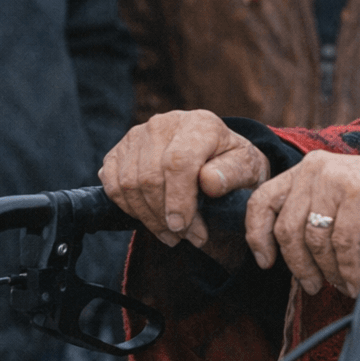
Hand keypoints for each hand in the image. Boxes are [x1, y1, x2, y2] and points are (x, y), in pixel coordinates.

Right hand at [99, 109, 268, 250]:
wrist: (214, 154)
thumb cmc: (232, 164)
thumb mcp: (246, 168)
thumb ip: (232, 174)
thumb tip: (208, 182)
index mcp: (199, 123)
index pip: (178, 161)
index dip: (178, 199)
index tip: (183, 226)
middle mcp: (164, 123)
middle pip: (151, 177)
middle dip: (165, 216)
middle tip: (187, 237)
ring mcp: (138, 135)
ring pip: (129, 184)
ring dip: (149, 218)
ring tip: (173, 234)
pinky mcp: (119, 150)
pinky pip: (113, 186)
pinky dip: (130, 209)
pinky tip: (152, 219)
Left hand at [245, 152, 359, 298]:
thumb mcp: (346, 201)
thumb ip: (317, 215)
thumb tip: (287, 258)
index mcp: (309, 167)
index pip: (262, 200)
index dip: (257, 235)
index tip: (266, 263)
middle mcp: (317, 166)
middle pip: (287, 230)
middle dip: (299, 267)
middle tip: (315, 287)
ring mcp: (339, 177)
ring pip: (314, 241)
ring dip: (330, 274)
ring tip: (347, 285)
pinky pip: (343, 245)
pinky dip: (350, 271)